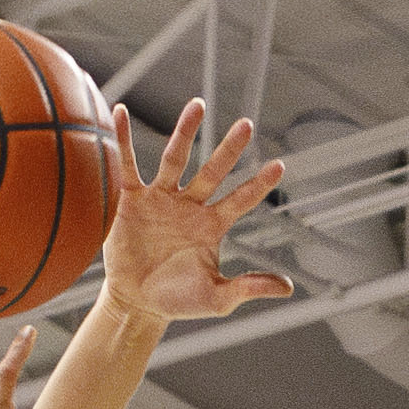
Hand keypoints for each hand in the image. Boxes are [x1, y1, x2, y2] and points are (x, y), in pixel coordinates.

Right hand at [95, 101, 290, 321]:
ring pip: (175, 158)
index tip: (279, 166)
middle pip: (213, 170)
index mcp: (211, 225)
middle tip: (247, 125)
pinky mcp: (131, 199)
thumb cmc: (178, 301)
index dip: (259, 184)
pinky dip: (123, 139)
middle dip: (230, 148)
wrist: (136, 303)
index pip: (241, 199)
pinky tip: (119, 112)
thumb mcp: (217, 298)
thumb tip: (289, 287)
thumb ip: (249, 287)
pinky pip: (128, 165)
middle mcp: (189, 205)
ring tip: (198, 105)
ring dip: (186, 132)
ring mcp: (161, 198)